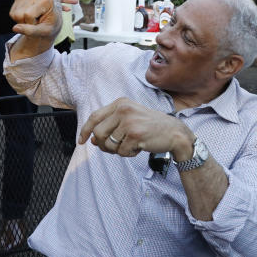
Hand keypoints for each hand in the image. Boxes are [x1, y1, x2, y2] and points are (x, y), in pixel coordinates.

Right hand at [9, 0, 61, 35]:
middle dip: (26, 23)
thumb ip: (31, 31)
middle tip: (36, 21)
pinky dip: (18, 17)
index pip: (28, 15)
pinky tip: (28, 15)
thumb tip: (14, 28)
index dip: (32, 23)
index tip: (41, 22)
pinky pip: (12, 12)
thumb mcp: (45, 31)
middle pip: (19, 14)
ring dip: (22, 20)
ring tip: (33, 18)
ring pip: (14, 14)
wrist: (50, 19)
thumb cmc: (50, 26)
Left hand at [79, 98, 193, 158]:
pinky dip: (129, 154)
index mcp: (121, 103)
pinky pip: (122, 152)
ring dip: (118, 150)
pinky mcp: (135, 135)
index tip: (81, 141)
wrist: (174, 133)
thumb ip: (111, 126)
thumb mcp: (130, 118)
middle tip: (116, 148)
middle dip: (104, 145)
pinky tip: (140, 147)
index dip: (85, 130)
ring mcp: (129, 122)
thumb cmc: (151, 127)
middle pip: (98, 133)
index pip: (95, 116)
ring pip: (109, 145)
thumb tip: (92, 140)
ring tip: (132, 144)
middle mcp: (124, 109)